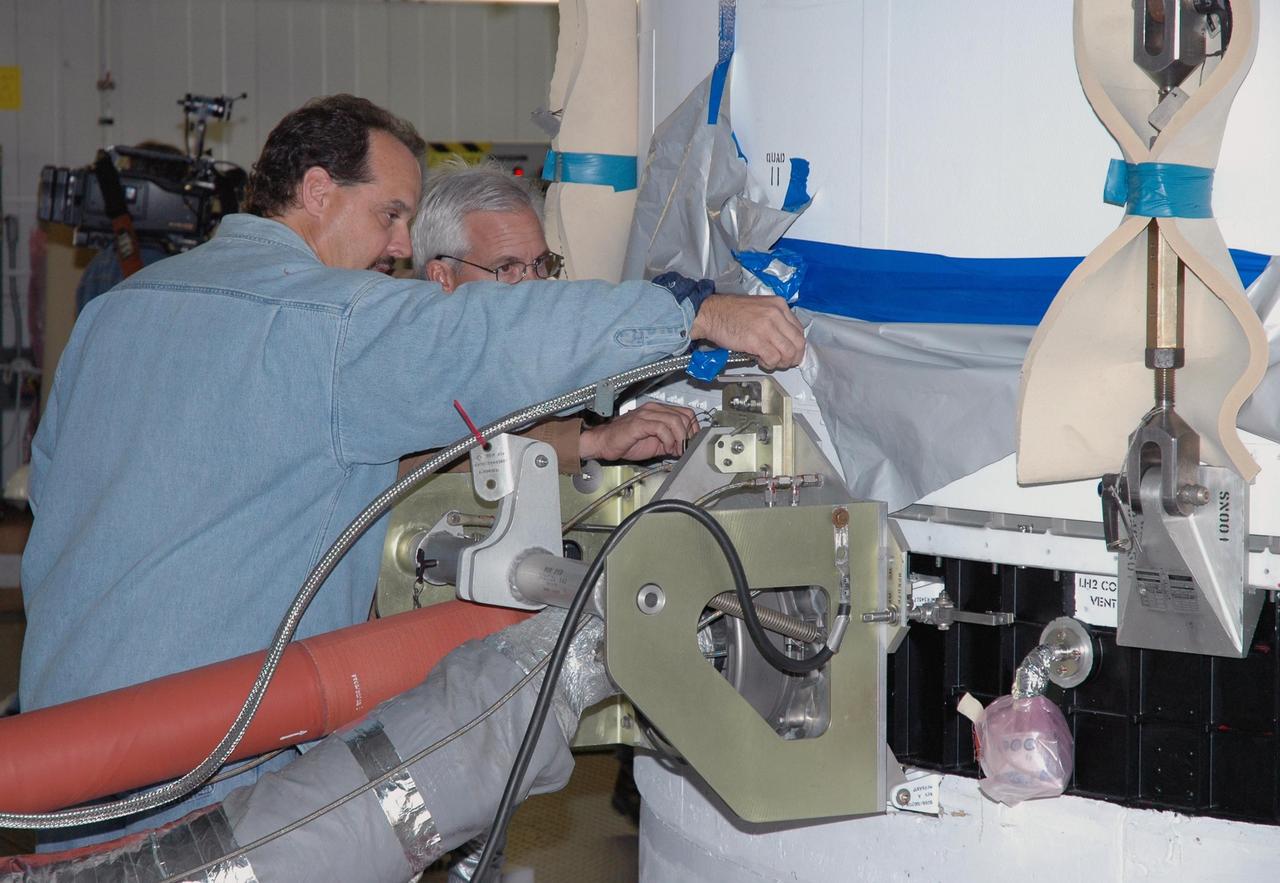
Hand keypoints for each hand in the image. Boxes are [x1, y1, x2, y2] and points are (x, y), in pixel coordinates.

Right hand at [578, 402, 697, 461]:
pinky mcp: (639, 423)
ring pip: (675, 420)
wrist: (604, 443)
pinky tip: (666, 448)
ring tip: (675, 449)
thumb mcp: (655, 443)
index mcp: (659, 411)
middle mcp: (654, 409)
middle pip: (684, 415)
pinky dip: (668, 440)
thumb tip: (686, 448)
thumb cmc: (626, 442)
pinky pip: (661, 428)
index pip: (686, 413)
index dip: (693, 429)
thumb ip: (671, 442)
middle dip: (688, 435)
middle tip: (685, 448)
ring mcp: (646, 414)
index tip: (692, 443)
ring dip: (680, 438)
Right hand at [688, 293, 805, 369]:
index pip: (799, 330)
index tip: (791, 353)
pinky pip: (773, 358)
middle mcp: (776, 314)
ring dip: (782, 362)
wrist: (710, 313)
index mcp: (779, 305)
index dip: (797, 346)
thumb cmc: (730, 312)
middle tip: (785, 362)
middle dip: (794, 357)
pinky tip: (761, 361)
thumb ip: (775, 320)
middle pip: (798, 343)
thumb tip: (785, 340)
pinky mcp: (756, 340)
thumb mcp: (760, 308)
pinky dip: (770, 364)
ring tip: (771, 362)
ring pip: (788, 353)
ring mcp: (767, 327)